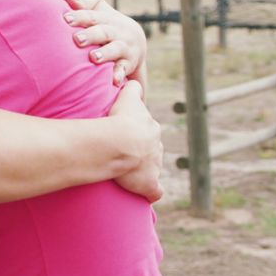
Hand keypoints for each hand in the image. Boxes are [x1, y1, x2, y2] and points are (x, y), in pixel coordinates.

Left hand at [63, 0, 146, 85]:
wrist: (136, 46)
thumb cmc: (108, 26)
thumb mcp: (101, 13)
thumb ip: (86, 5)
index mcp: (108, 18)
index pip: (93, 16)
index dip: (80, 16)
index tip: (66, 19)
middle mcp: (118, 32)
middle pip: (104, 32)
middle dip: (91, 35)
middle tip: (77, 39)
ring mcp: (125, 48)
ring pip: (116, 49)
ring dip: (105, 53)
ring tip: (93, 57)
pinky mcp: (129, 64)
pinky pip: (125, 70)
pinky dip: (120, 74)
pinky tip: (114, 81)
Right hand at [106, 81, 163, 202]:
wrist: (122, 141)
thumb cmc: (120, 119)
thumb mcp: (128, 96)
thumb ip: (132, 87)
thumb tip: (132, 79)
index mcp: (150, 128)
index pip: (147, 129)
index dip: (136, 132)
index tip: (126, 134)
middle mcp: (156, 146)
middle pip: (151, 148)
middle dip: (142, 151)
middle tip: (125, 154)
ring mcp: (154, 165)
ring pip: (152, 167)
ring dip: (143, 170)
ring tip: (128, 175)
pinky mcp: (149, 183)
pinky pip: (154, 191)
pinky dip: (150, 193)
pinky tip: (146, 195)